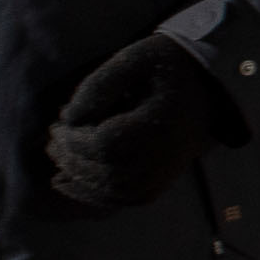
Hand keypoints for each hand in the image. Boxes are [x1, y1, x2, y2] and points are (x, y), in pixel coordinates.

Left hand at [46, 35, 229, 210]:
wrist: (209, 84)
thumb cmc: (167, 66)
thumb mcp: (133, 59)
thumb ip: (97, 86)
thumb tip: (68, 119)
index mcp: (163, 121)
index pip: (106, 144)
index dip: (74, 140)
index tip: (56, 125)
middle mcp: (168, 154)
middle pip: (107, 170)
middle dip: (71, 159)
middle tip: (51, 142)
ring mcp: (167, 173)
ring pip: (114, 191)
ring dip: (79, 181)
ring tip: (58, 162)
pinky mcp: (164, 181)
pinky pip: (126, 199)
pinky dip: (96, 197)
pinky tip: (72, 185)